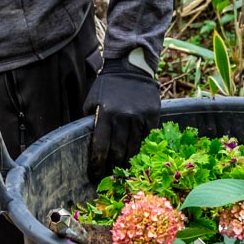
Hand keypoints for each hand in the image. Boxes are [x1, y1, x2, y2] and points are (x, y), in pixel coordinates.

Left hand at [84, 52, 159, 183]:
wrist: (131, 67)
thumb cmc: (107, 85)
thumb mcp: (93, 99)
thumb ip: (91, 119)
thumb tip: (90, 141)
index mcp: (105, 113)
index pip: (101, 145)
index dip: (98, 163)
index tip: (95, 174)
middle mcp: (123, 116)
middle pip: (118, 150)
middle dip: (112, 166)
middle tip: (109, 176)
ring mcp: (140, 115)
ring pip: (134, 146)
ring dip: (127, 160)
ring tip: (122, 169)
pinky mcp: (153, 114)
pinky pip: (147, 137)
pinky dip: (141, 147)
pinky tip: (137, 154)